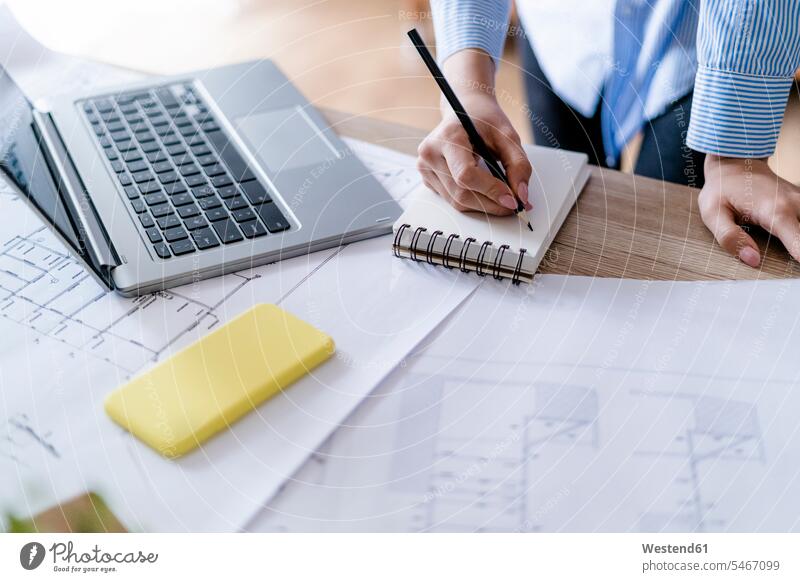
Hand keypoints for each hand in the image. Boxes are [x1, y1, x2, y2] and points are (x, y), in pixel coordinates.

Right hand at [416, 51, 531, 215]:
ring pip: (457, 202)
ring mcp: (425, 167)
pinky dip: (473, 202)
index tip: (512, 199)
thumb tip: (521, 195)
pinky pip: (451, 200)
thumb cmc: (484, 120)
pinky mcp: (427, 178)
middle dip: (491, 203)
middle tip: (514, 203)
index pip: (466, 174)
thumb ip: (518, 165)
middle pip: (461, 193)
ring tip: (502, 198)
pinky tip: (484, 191)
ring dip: (483, 206)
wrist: (465, 110)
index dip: (490, 190)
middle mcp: (430, 152)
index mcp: (448, 136)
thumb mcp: (508, 136)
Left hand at [699, 155, 799, 266]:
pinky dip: (798, 237)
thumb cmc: (721, 188)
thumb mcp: (713, 213)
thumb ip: (730, 237)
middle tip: (788, 273)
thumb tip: (753, 260)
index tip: (795, 277)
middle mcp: (795, 205)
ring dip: (799, 244)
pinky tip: (791, 245)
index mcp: (775, 211)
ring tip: (790, 260)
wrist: (734, 162)